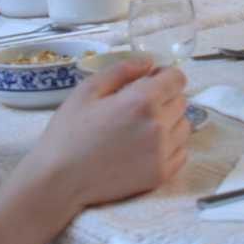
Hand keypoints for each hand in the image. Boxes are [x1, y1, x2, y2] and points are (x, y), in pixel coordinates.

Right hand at [22, 61, 189, 212]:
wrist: (58, 181)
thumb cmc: (68, 133)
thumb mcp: (87, 91)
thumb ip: (121, 70)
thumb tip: (148, 62)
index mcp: (142, 101)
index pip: (177, 78)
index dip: (164, 76)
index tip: (150, 82)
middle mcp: (159, 126)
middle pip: (181, 101)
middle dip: (165, 98)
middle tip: (138, 108)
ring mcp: (162, 153)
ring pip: (184, 126)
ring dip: (170, 122)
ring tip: (141, 129)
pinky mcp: (161, 175)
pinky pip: (181, 152)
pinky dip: (170, 147)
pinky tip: (145, 148)